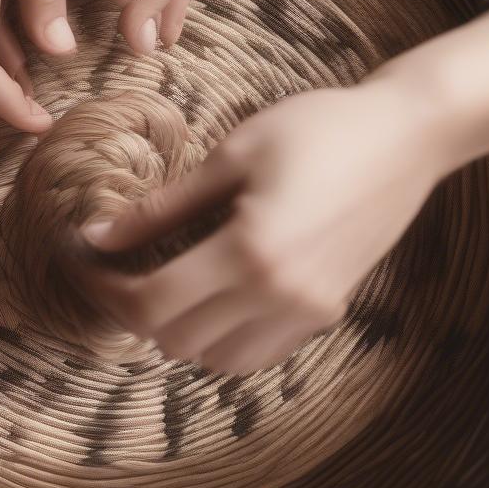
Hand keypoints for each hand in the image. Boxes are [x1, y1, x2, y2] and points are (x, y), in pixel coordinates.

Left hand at [79, 8, 488, 373]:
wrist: (407, 137)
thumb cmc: (319, 128)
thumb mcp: (232, 155)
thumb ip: (163, 206)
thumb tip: (99, 234)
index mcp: (250, 252)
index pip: (151, 303)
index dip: (103, 290)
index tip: (82, 263)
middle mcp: (280, 295)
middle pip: (176, 340)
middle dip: (131, 310)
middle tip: (112, 270)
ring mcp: (308, 311)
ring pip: (215, 359)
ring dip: (175, 330)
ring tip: (158, 284)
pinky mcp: (327, 311)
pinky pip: (256, 352)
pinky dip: (219, 337)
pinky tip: (209, 296)